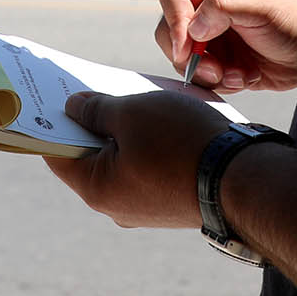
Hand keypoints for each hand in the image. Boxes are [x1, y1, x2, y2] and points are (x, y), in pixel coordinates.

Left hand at [43, 90, 225, 228]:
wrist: (245, 179)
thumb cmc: (183, 143)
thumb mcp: (134, 113)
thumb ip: (97, 109)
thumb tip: (74, 107)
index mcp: (97, 188)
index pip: (57, 154)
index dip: (52, 122)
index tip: (51, 96)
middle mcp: (116, 206)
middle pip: (91, 156)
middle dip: (93, 122)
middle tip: (95, 88)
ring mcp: (145, 207)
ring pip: (123, 161)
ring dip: (126, 131)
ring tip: (137, 100)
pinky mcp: (170, 202)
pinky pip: (148, 169)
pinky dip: (149, 145)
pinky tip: (163, 121)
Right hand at [154, 0, 296, 93]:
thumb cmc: (293, 19)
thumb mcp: (261, 5)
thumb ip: (223, 6)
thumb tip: (194, 26)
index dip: (176, 23)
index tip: (187, 47)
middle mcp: (206, 7)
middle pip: (170, 31)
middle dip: (190, 56)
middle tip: (215, 69)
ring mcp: (210, 36)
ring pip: (183, 59)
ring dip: (208, 73)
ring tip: (239, 73)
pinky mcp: (218, 60)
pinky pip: (201, 76)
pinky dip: (220, 82)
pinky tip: (244, 76)